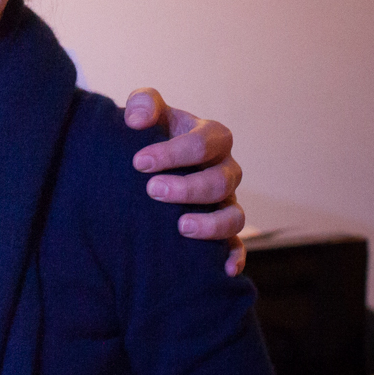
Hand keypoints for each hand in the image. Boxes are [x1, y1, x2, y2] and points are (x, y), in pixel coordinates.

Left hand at [124, 89, 246, 275]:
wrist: (146, 162)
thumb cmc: (149, 134)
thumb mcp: (146, 112)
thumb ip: (143, 103)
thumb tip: (136, 120)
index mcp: (210, 137)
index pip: (204, 142)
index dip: (174, 152)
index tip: (139, 162)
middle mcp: (224, 169)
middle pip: (220, 180)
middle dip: (187, 187)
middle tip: (152, 190)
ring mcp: (226, 201)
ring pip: (234, 215)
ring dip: (211, 223)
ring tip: (180, 226)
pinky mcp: (222, 230)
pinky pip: (237, 245)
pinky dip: (235, 257)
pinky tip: (223, 270)